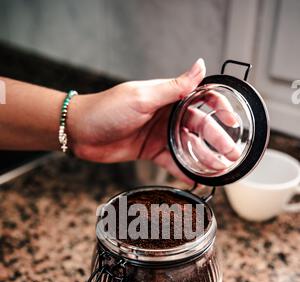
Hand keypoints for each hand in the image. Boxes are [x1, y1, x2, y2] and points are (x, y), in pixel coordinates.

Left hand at [68, 58, 240, 181]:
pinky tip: (198, 179)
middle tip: (231, 154)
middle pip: (200, 127)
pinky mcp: (152, 152)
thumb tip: (201, 66)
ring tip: (220, 169)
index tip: (233, 121)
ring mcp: (160, 134)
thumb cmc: (106, 109)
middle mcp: (167, 114)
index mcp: (168, 96)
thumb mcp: (143, 97)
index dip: (220, 109)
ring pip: (189, 146)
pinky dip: (185, 171)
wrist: (80, 132)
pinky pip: (173, 162)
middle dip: (217, 140)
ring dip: (205, 157)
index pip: (202, 99)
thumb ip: (174, 87)